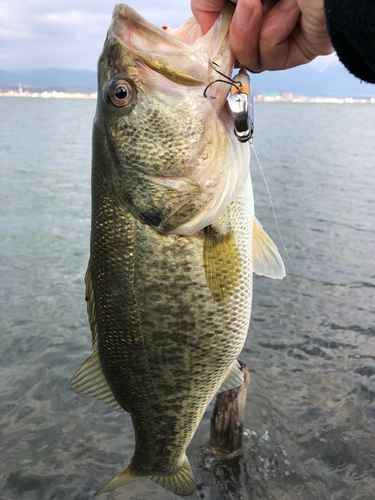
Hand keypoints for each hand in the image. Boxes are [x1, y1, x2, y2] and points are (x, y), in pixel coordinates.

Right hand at [191, 0, 333, 71]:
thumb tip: (202, 20)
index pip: (218, 17)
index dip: (212, 24)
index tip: (210, 24)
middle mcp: (264, 10)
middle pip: (230, 40)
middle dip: (236, 26)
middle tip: (248, 3)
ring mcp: (280, 31)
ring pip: (247, 55)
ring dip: (256, 30)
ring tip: (279, 2)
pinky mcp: (296, 50)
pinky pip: (269, 59)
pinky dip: (275, 37)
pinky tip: (292, 13)